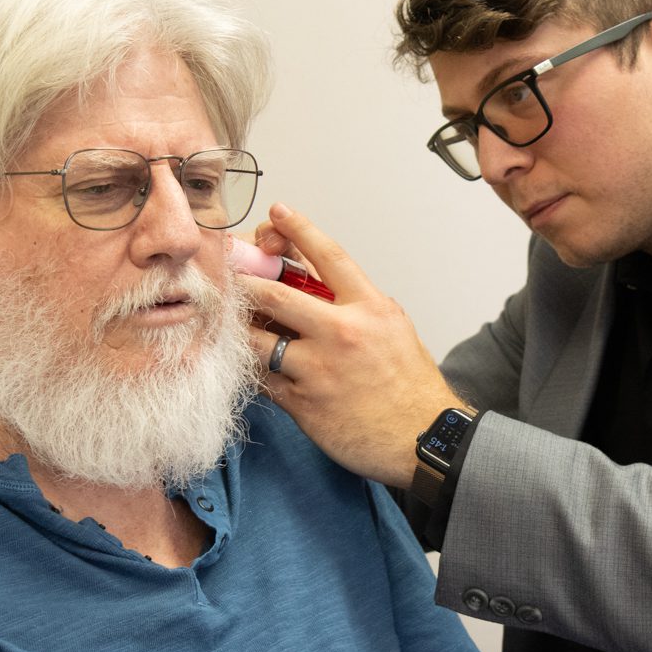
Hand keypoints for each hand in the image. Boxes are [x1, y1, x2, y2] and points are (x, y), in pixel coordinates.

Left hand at [240, 203, 461, 488]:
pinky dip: (254, 368)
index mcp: (369, 307)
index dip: (299, 229)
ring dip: (242, 329)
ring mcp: (318, 369)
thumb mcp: (393, 327)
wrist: (422, 438)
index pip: (329, 256)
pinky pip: (262, 378)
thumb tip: (317, 280)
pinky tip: (251, 364)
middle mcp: (342, 333)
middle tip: (229, 276)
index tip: (277, 213)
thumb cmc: (410, 384)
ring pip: (258, 338)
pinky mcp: (302, 403)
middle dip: (245, 282)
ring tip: (234, 324)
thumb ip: (357, 302)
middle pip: (275, 293)